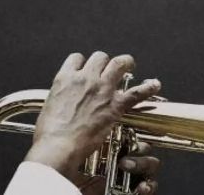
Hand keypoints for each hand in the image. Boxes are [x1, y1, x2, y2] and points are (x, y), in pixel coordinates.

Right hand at [23, 52, 161, 184]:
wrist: (59, 146)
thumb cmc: (50, 133)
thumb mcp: (49, 107)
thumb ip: (60, 98)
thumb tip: (63, 101)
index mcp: (65, 79)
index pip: (76, 58)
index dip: (83, 62)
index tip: (86, 68)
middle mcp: (85, 79)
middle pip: (99, 57)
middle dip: (104, 61)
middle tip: (109, 67)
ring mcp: (102, 90)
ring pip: (119, 63)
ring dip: (126, 63)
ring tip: (129, 65)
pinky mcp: (115, 105)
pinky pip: (137, 92)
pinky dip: (148, 87)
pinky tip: (154, 84)